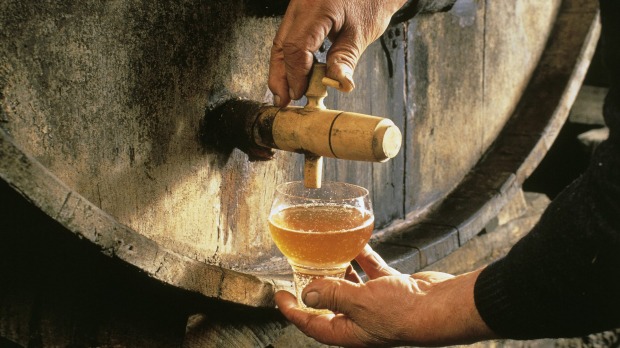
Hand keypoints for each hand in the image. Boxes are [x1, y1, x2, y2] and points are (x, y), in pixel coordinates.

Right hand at [268, 0, 407, 105]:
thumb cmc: (372, 1)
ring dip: (282, 68)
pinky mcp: (301, 9)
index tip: (299, 94)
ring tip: (286, 91)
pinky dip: (290, 56)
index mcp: (316, 7)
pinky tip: (295, 72)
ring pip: (281, 40)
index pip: (296, 47)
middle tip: (283, 100)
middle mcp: (301, 4)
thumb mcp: (361, 33)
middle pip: (281, 44)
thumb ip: (344, 59)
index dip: (295, 75)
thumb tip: (336, 84)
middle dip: (280, 75)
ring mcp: (298, 5)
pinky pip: (289, 34)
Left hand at [274, 245, 495, 346]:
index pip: (312, 324)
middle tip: (300, 271)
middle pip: (330, 305)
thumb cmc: (406, 312)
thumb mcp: (360, 302)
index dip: (293, 311)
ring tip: (326, 255)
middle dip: (315, 288)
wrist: (443, 307)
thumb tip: (307, 294)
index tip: (280, 296)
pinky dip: (364, 259)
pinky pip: (372, 272)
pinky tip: (357, 243)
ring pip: (351, 287)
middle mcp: (362, 320)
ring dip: (339, 271)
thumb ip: (333, 295)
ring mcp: (378, 305)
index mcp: (350, 332)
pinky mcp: (393, 289)